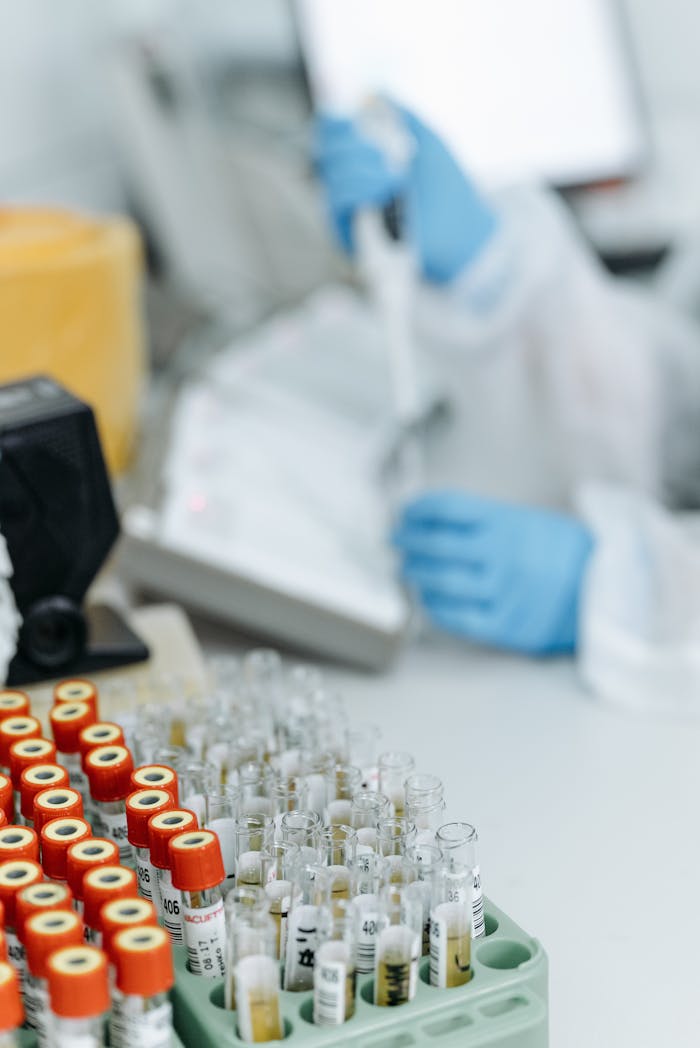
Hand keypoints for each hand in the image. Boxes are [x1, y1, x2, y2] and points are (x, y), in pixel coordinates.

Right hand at [314, 105, 496, 283]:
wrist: (461, 232)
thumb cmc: (450, 190)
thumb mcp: (428, 140)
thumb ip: (401, 113)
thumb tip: (373, 91)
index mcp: (368, 159)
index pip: (333, 136)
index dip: (334, 123)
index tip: (349, 116)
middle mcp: (354, 183)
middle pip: (326, 151)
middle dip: (351, 143)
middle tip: (384, 151)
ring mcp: (351, 209)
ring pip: (332, 176)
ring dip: (361, 168)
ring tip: (393, 176)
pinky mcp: (351, 234)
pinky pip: (337, 202)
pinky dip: (359, 190)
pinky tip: (384, 189)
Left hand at [393, 491, 593, 654]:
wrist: (604, 590)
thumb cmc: (560, 553)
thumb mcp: (527, 520)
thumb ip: (483, 520)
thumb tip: (428, 519)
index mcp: (508, 522)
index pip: (448, 508)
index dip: (418, 509)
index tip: (404, 512)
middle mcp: (504, 555)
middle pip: (438, 545)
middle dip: (408, 542)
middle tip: (396, 541)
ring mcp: (504, 591)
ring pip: (443, 582)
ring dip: (416, 574)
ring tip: (406, 569)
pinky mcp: (506, 625)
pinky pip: (458, 617)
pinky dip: (435, 606)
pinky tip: (428, 598)